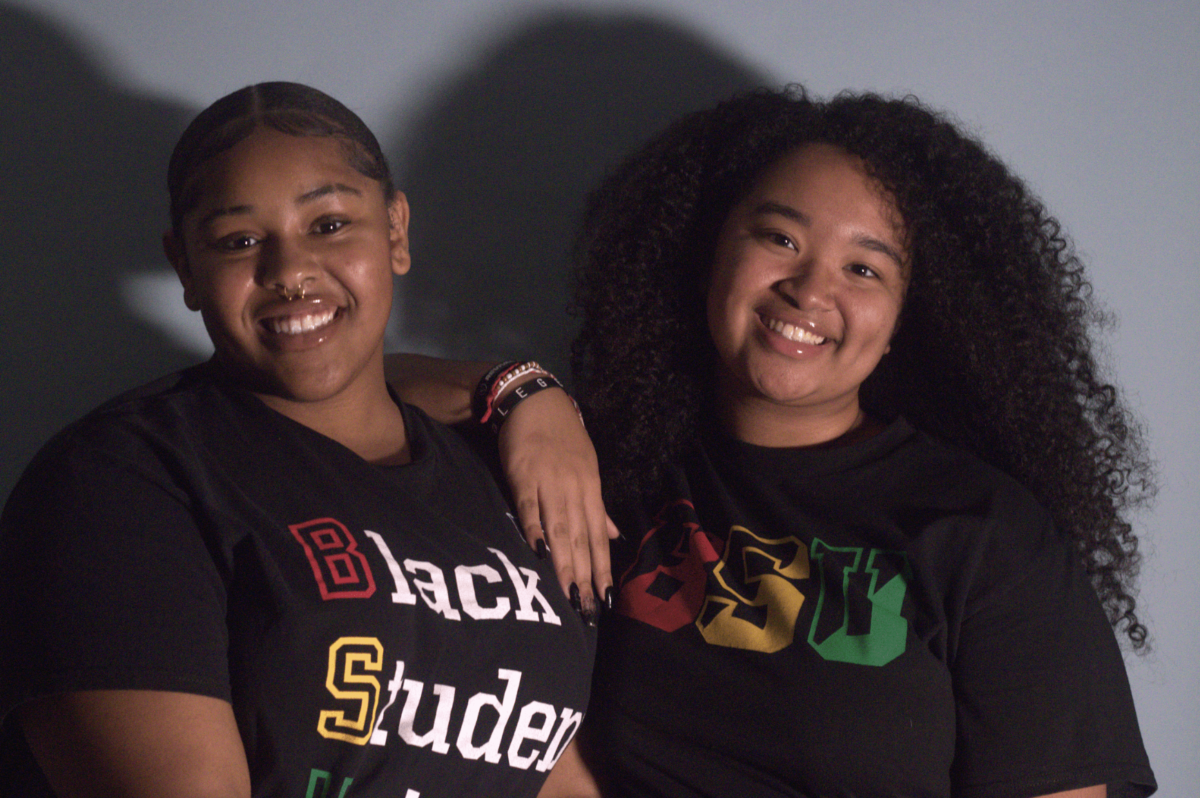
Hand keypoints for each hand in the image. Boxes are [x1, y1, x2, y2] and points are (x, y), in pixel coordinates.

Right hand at [497, 387, 617, 623]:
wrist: (536, 401)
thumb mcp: (588, 468)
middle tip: (587, 608)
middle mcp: (574, 489)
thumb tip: (614, 536)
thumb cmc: (561, 438)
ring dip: (564, 563)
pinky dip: (534, 530)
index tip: (606, 598)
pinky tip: (538, 554)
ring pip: (560, 529)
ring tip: (568, 593)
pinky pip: (529, 507)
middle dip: (584, 575)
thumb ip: (597, 506)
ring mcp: (549, 483)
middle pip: (581, 539)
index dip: (602, 567)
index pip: (599, 536)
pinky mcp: (524, 476)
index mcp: (591, 489)